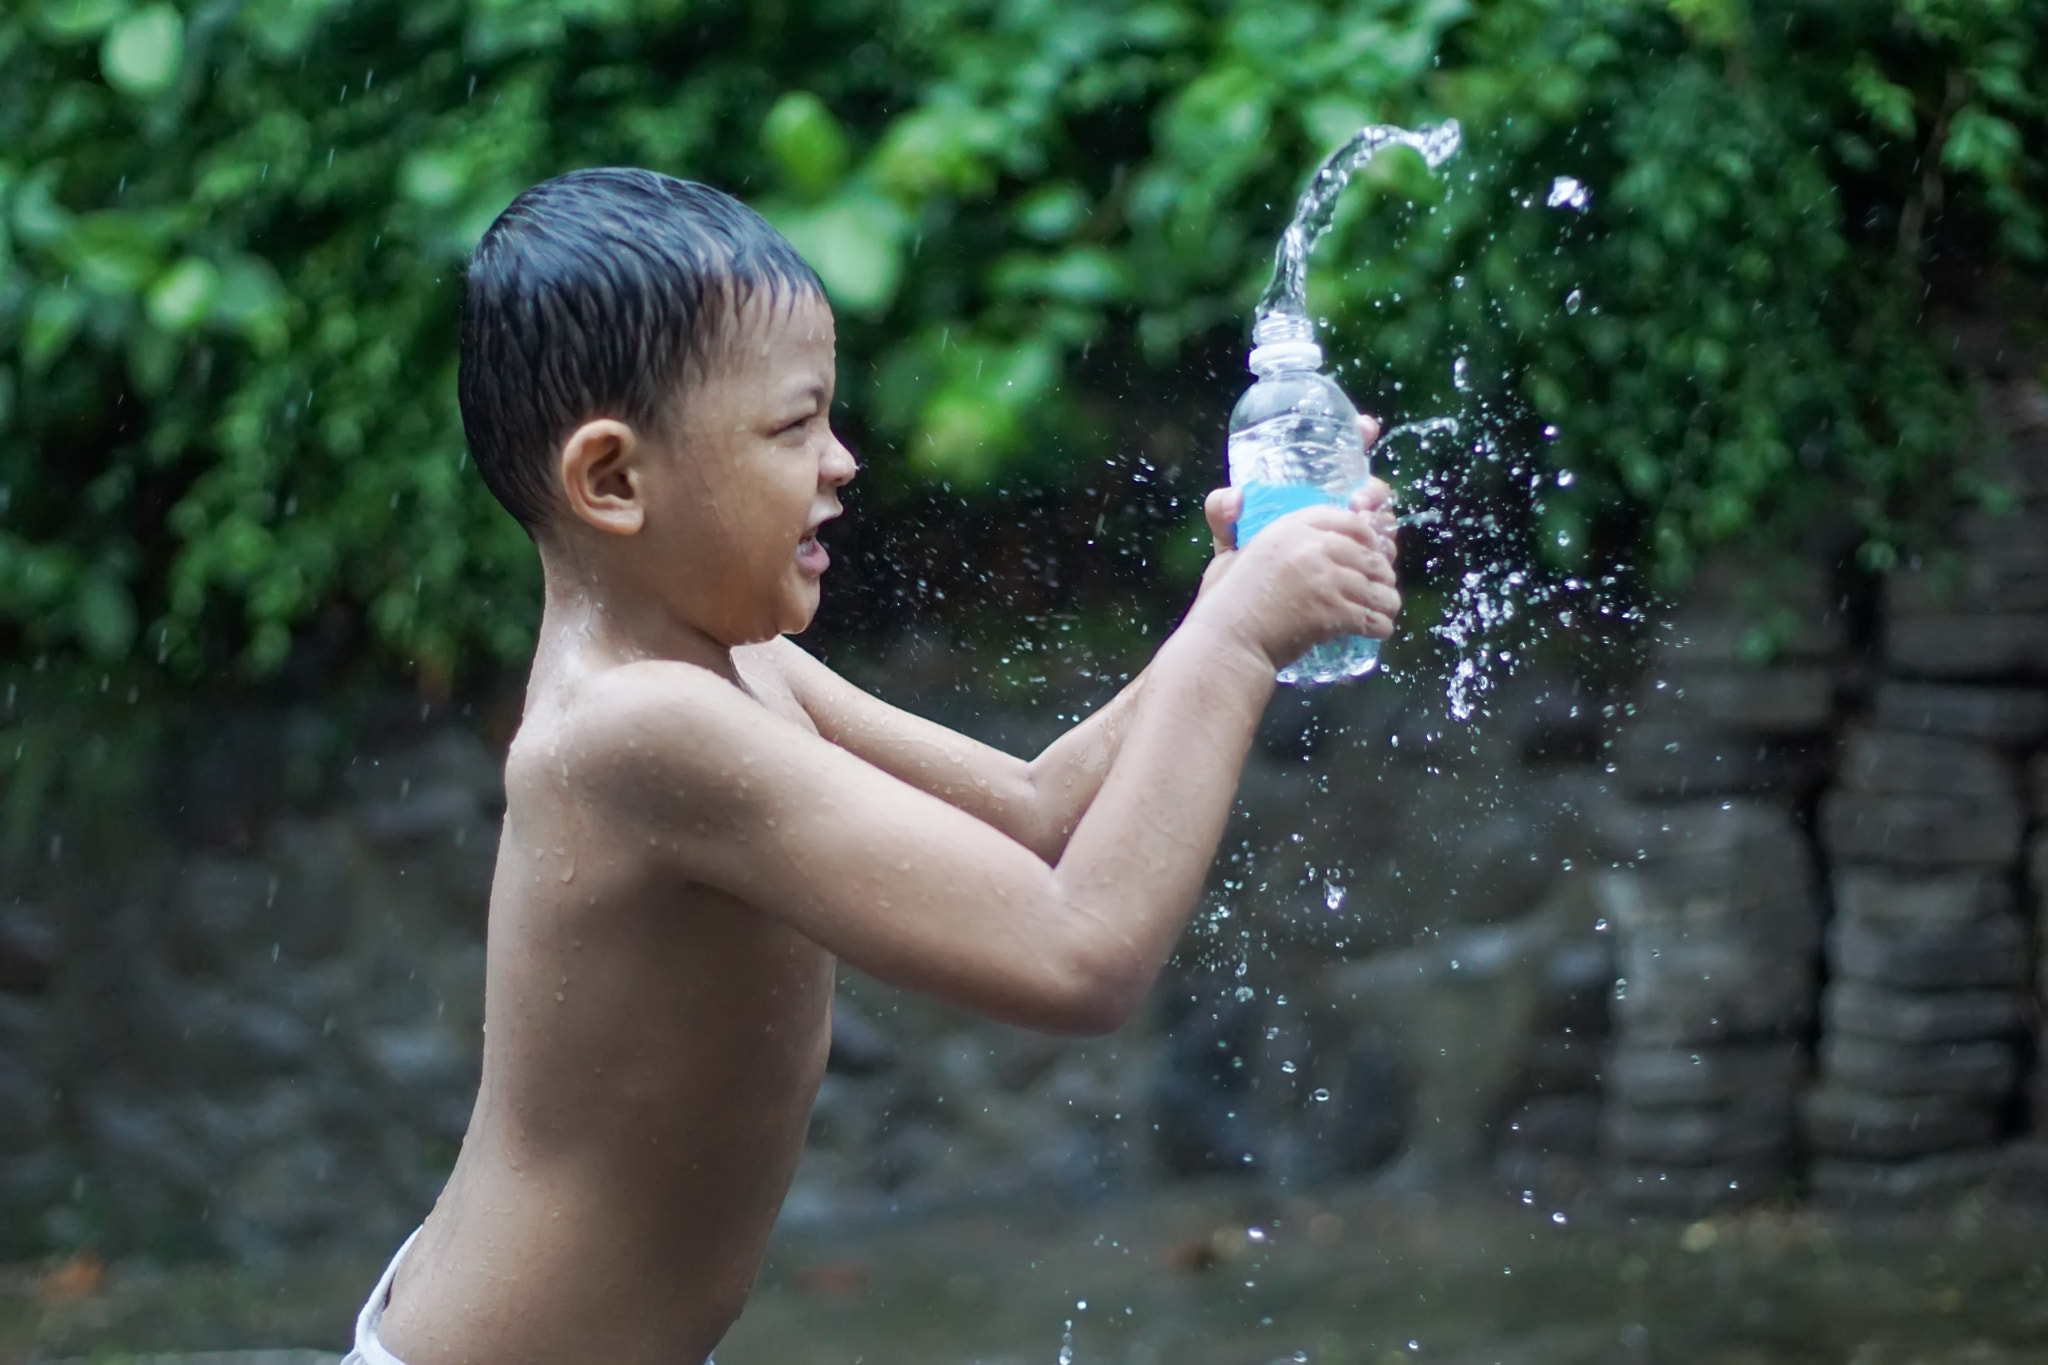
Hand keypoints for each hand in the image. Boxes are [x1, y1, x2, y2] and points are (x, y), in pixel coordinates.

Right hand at [1191, 502, 1401, 673]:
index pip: (1345, 518)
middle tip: (1381, 584)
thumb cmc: (1223, 603)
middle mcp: (1310, 548)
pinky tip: (1379, 629)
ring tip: (1385, 608)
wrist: (1227, 643)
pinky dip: (1380, 626)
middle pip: (1366, 552)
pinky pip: (1371, 616)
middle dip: (1380, 570)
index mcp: (1288, 528)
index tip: (1371, 546)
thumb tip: (1236, 496)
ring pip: (1375, 585)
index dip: (1366, 532)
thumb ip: (1228, 522)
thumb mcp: (1225, 554)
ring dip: (1386, 599)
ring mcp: (1324, 580)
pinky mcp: (1333, 611)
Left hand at [1196, 414, 1395, 600]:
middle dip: (1373, 491)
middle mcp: (1340, 517)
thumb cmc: (1245, 574)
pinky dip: (1381, 555)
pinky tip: (1374, 558)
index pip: (1344, 460)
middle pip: (1372, 494)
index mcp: (1314, 498)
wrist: (1252, 623)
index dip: (1360, 437)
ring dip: (1380, 524)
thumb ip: (1222, 515)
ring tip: (1364, 528)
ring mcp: (1354, 545)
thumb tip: (1232, 498)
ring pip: (1381, 526)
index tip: (1366, 427)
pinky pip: (1382, 560)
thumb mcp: (1231, 541)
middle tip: (1357, 501)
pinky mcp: (1361, 574)